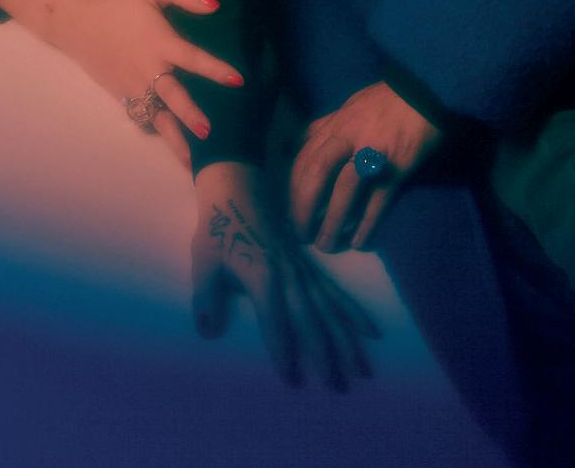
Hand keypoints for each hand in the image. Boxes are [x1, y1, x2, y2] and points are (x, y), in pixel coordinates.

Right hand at [3, 0, 243, 164]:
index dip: (215, 69)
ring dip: (174, 139)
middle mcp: (148, 68)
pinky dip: (155, 128)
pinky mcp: (121, 94)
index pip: (192, 57)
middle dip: (190, 115)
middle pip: (173, 96)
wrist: (75, 18)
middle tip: (207, 133)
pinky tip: (169, 143)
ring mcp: (133, 85)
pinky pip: (141, 115)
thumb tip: (215, 6)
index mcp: (159, 42)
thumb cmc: (117, 1)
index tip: (237, 80)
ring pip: (156, 116)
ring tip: (190, 163)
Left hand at [192, 161, 378, 389]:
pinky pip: (334, 292)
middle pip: (312, 321)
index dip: (283, 352)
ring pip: (330, 310)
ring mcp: (303, 271)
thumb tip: (207, 332)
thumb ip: (206, 298)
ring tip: (363, 369)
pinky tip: (370, 331)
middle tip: (338, 388)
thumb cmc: (218, 227)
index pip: (275, 323)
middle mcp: (290, 277)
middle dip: (325, 356)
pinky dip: (352, 313)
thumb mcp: (205, 261)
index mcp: (264, 278)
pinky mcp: (309, 265)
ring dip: (346, 340)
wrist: (238, 187)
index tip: (292, 381)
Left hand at [290, 82, 441, 252]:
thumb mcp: (349, 106)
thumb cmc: (385, 101)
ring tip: (326, 245)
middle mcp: (348, 137)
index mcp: (335, 124)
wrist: (424, 92)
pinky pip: (378, 200)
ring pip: (344, 190)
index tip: (289, 211)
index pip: (304, 158)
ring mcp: (373, 152)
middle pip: (316, 174)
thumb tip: (301, 141)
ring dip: (332, 222)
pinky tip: (359, 242)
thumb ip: (326, 125)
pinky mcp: (398, 167)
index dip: (293, 189)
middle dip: (304, 207)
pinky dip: (366, 224)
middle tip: (300, 234)